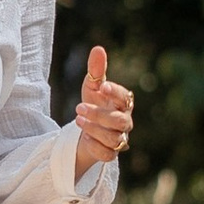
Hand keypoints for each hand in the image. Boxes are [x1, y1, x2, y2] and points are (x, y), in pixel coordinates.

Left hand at [74, 42, 133, 171]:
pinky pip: (107, 154)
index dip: (116, 93)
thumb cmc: (94, 103)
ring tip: (77, 119)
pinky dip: (94, 146)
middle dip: (99, 115)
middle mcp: (124, 122)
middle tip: (79, 107)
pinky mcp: (110, 154)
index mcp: (123, 103)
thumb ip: (96, 70)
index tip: (102, 87)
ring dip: (94, 129)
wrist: (86, 128)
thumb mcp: (92, 86)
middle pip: (120, 121)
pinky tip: (84, 138)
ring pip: (113, 138)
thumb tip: (98, 49)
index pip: (126, 98)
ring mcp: (119, 139)